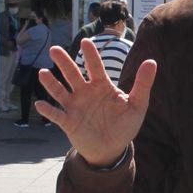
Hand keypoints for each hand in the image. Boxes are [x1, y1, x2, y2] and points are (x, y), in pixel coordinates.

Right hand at [38, 38, 156, 166]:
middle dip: (64, 62)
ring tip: (42, 73)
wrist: (112, 149)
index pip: (95, 68)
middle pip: (72, 75)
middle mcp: (85, 93)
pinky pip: (56, 115)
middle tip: (54, 49)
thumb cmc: (125, 125)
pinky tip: (41, 104)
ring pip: (60, 92)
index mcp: (101, 86)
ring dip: (51, 83)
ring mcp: (75, 107)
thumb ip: (143, 84)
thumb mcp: (137, 105)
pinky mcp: (68, 122)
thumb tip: (152, 61)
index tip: (85, 42)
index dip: (90, 55)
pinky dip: (48, 111)